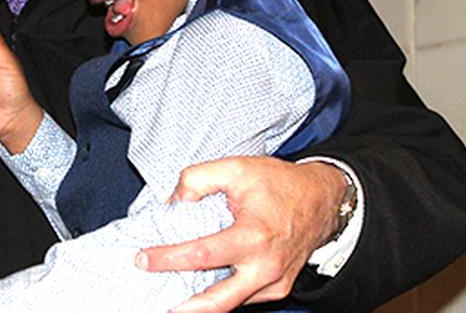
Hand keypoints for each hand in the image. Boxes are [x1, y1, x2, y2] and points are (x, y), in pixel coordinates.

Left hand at [135, 157, 344, 312]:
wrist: (322, 201)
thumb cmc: (279, 184)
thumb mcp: (236, 167)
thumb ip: (198, 179)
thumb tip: (172, 202)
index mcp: (253, 236)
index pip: (201, 254)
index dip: (168, 259)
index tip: (143, 259)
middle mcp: (265, 267)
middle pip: (217, 303)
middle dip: (183, 308)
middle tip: (156, 302)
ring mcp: (274, 283)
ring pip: (229, 305)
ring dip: (199, 304)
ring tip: (170, 298)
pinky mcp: (278, 289)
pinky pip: (243, 299)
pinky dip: (220, 296)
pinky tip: (199, 289)